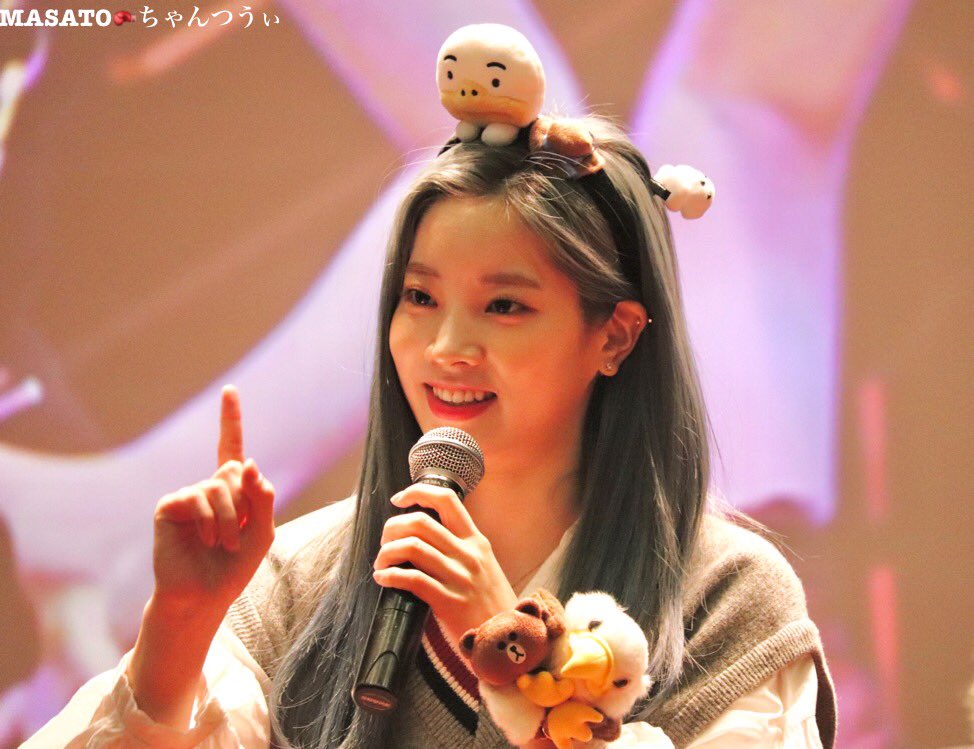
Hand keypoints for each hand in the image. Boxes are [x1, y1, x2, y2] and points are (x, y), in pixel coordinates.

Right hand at [150, 385, 275, 618]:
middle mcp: (207, 487)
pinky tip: (207, 541)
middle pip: (235, 472)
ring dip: (231, 519)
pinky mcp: (169, 506)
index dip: (230, 419)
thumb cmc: (234, 566)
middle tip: (238, 534)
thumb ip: (262, 496)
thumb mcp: (263, 531)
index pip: (231, 447)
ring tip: (225, 544)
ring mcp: (187, 495)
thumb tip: (246, 462)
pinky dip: (210, 522)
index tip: (230, 391)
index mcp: (230, 490)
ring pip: (220, 487)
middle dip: (245, 504)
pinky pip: (197, 498)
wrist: (204, 596)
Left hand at [372, 484, 518, 649]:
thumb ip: (461, 549)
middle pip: (420, 522)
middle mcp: (468, 554)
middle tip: (384, 540)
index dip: (418, 492)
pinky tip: (383, 578)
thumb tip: (425, 536)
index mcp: (476, 541)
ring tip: (381, 563)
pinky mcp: (448, 601)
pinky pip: (411, 579)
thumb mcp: (485, 566)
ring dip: (386, 552)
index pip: (447, 500)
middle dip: (393, 527)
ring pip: (412, 547)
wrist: (510, 638)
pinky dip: (390, 575)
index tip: (399, 499)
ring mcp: (459, 577)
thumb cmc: (492, 604)